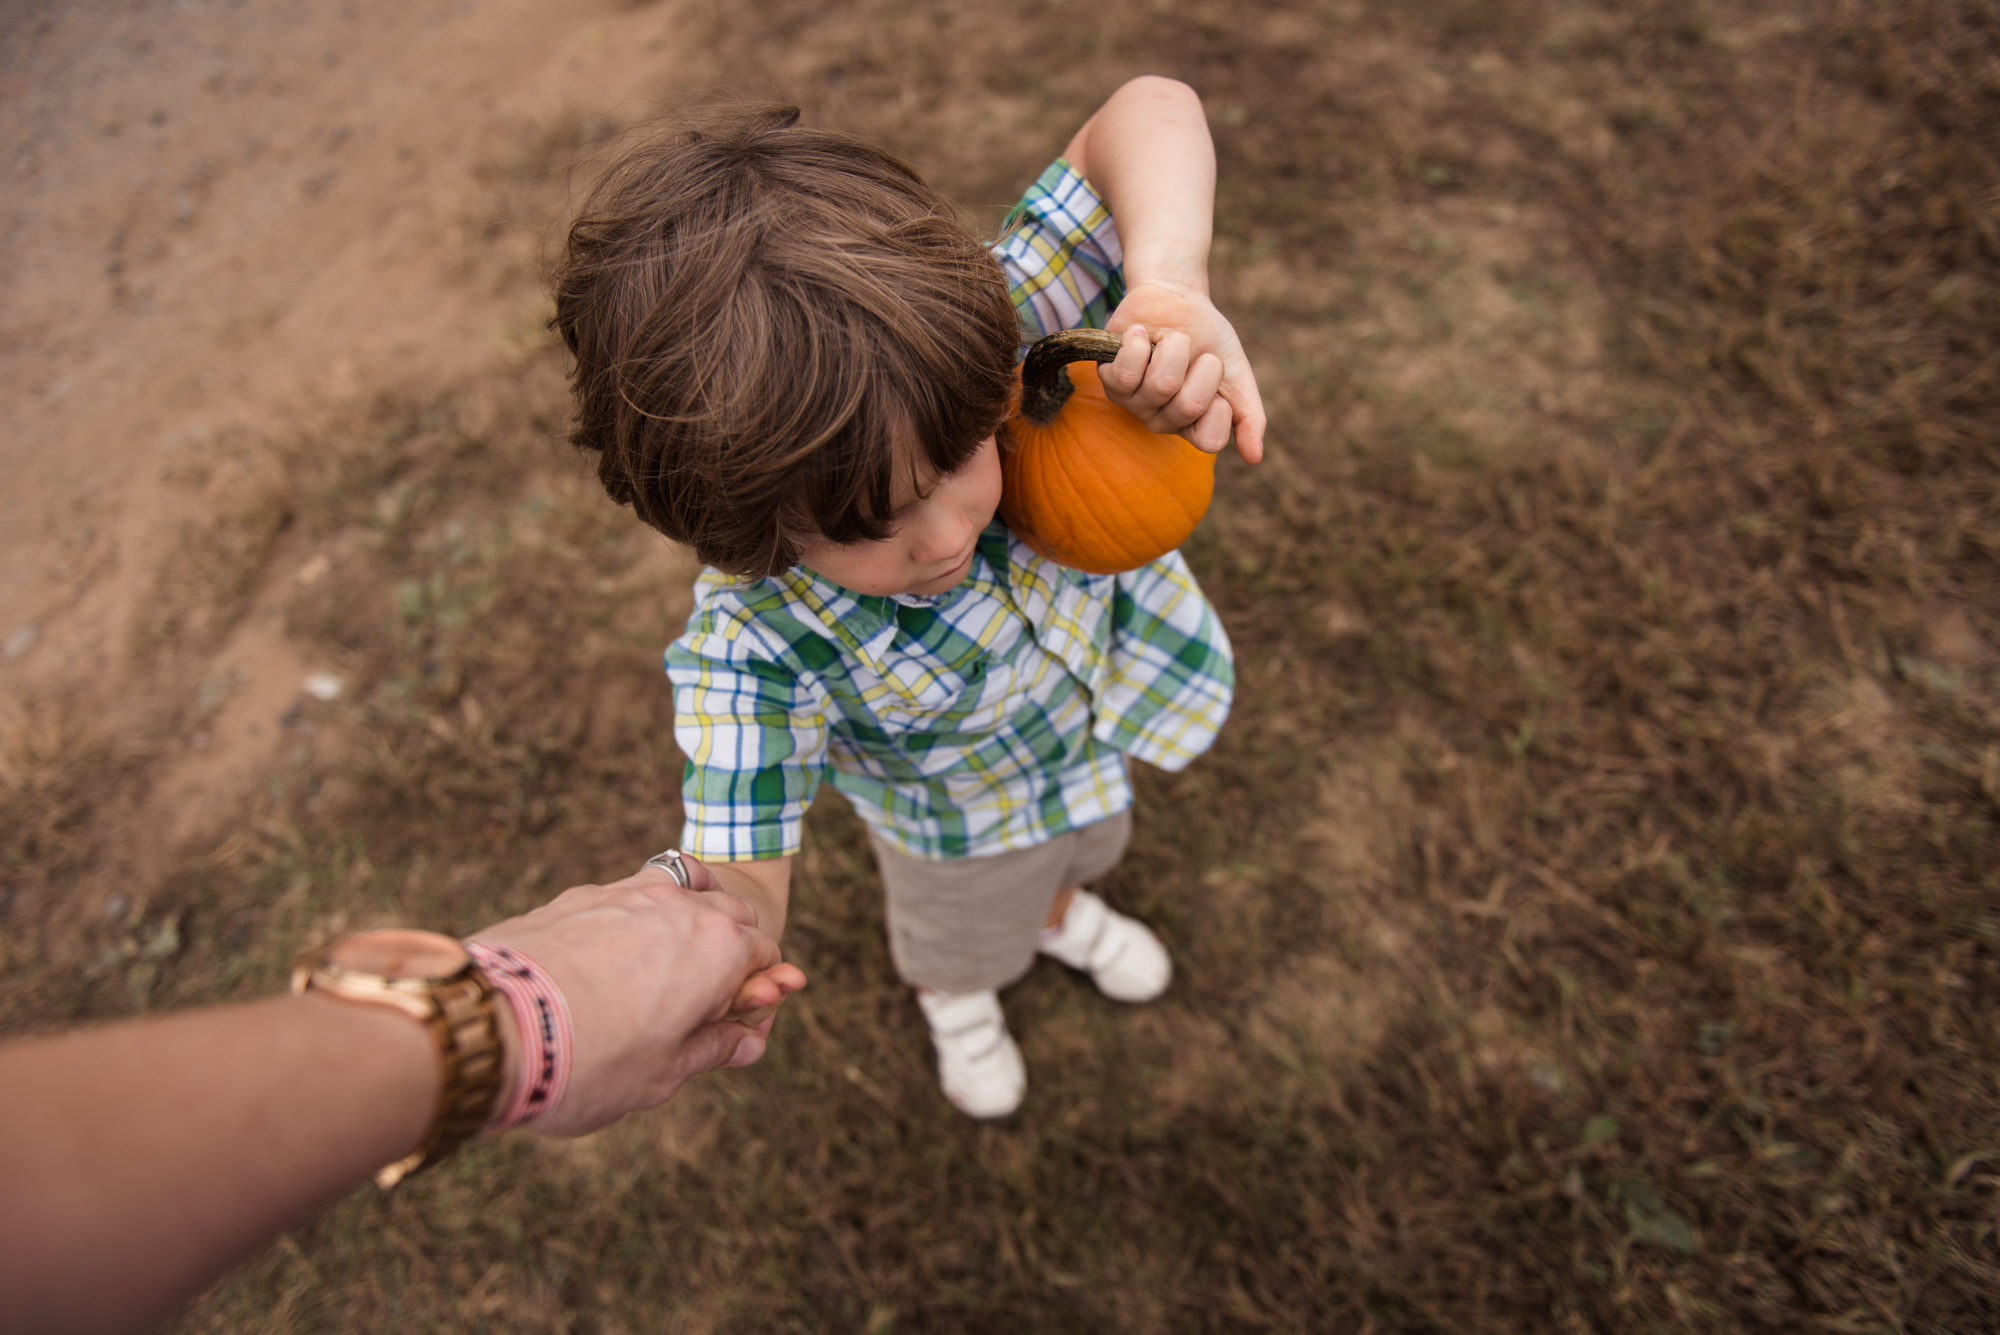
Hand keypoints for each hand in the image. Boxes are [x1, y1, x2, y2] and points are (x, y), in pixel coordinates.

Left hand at [473, 865, 805, 1136]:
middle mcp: (682, 907)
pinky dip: (638, 916)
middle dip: (732, 951)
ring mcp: (627, 893)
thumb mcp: (664, 1073)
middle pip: (732, 915)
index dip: (758, 996)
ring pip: (684, 888)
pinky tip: (613, 958)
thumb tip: (745, 1043)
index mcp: (720, 950)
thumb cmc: (591, 1063)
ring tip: (670, 965)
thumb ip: (712, 1048)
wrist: (492, 1028)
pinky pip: (629, 893)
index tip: (734, 1029)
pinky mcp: (579, 895)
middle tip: (705, 1003)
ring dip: (691, 920)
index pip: (766, 959)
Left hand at [1100, 280, 1266, 462]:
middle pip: (1189, 406)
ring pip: (1160, 385)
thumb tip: (1255, 459)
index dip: (1220, 403)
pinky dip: (1137, 343)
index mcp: (1195, 425)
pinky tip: (1139, 334)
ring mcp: (1135, 404)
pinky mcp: (1110, 381)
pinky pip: (1125, 374)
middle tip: (1196, 352)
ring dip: (1174, 346)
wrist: (1176, 298)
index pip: (1211, 440)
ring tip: (1169, 338)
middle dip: (1203, 364)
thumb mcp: (1236, 373)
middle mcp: (1163, 421)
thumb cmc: (1207, 338)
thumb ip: (1248, 415)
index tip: (1217, 375)